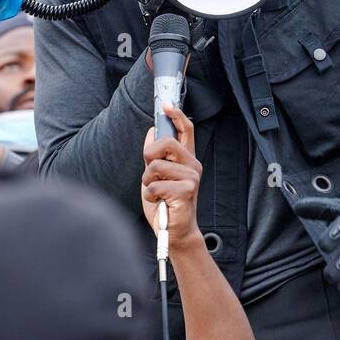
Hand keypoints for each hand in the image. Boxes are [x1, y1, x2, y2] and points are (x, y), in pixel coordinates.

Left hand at [141, 104, 203, 249]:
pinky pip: (155, 184)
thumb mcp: (155, 177)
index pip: (186, 130)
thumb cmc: (165, 205)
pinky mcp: (187, 190)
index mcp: (186, 160)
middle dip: (149, 156)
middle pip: (166, 142)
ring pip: (156, 165)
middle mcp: (192, 165)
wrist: (174, 233)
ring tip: (156, 193)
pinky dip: (150, 195)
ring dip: (148, 181)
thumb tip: (152, 132)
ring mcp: (192, 177)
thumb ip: (155, 156)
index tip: (167, 105)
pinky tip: (159, 202)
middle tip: (150, 173)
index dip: (177, 115)